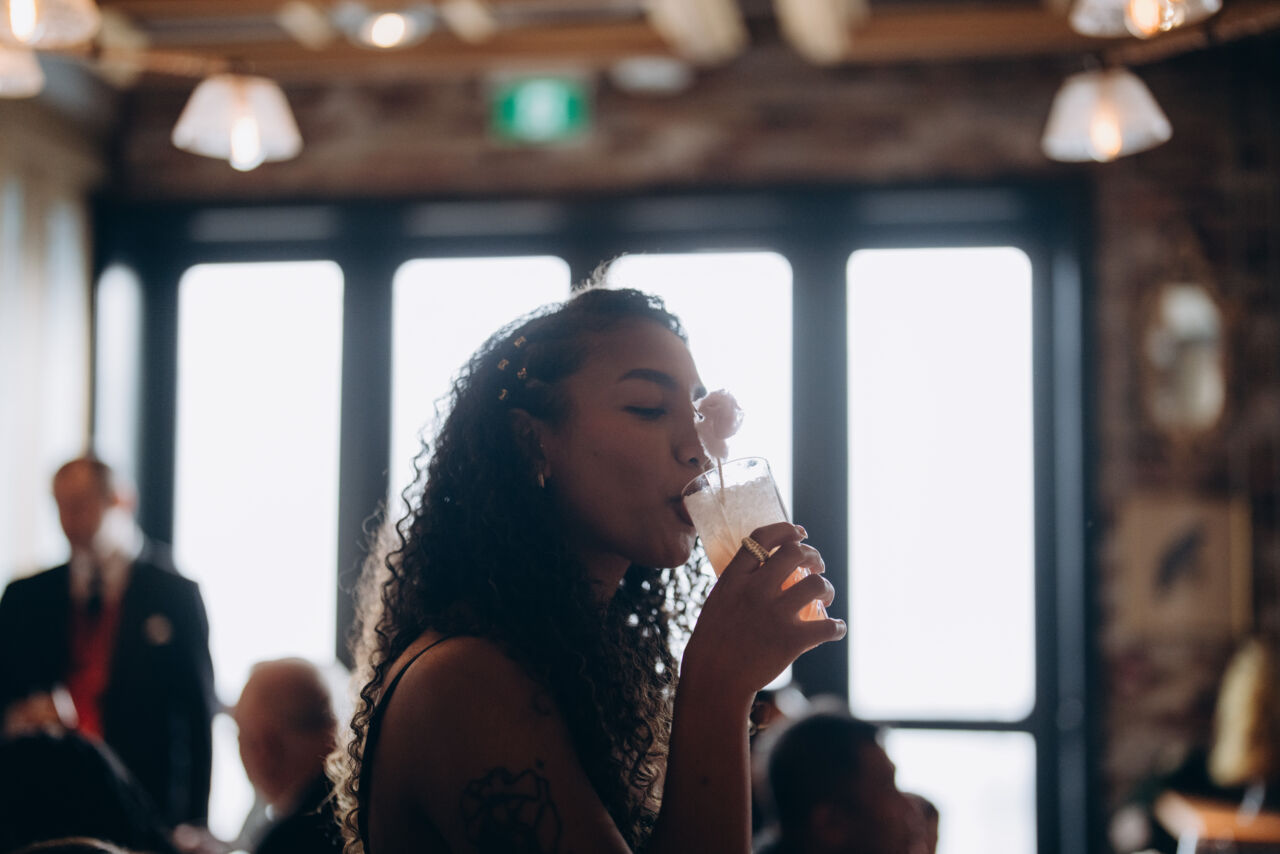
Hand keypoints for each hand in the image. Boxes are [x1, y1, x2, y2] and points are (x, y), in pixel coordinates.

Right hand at [681, 522, 845, 699]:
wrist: (714, 681)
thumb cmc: (712, 644)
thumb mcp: (717, 603)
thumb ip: (738, 585)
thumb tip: (760, 571)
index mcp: (734, 578)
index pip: (762, 537)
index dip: (786, 530)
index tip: (799, 533)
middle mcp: (756, 590)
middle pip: (795, 553)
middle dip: (813, 555)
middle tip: (817, 566)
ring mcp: (775, 614)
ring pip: (817, 585)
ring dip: (827, 588)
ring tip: (824, 597)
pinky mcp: (791, 640)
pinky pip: (828, 626)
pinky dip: (837, 627)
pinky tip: (836, 628)